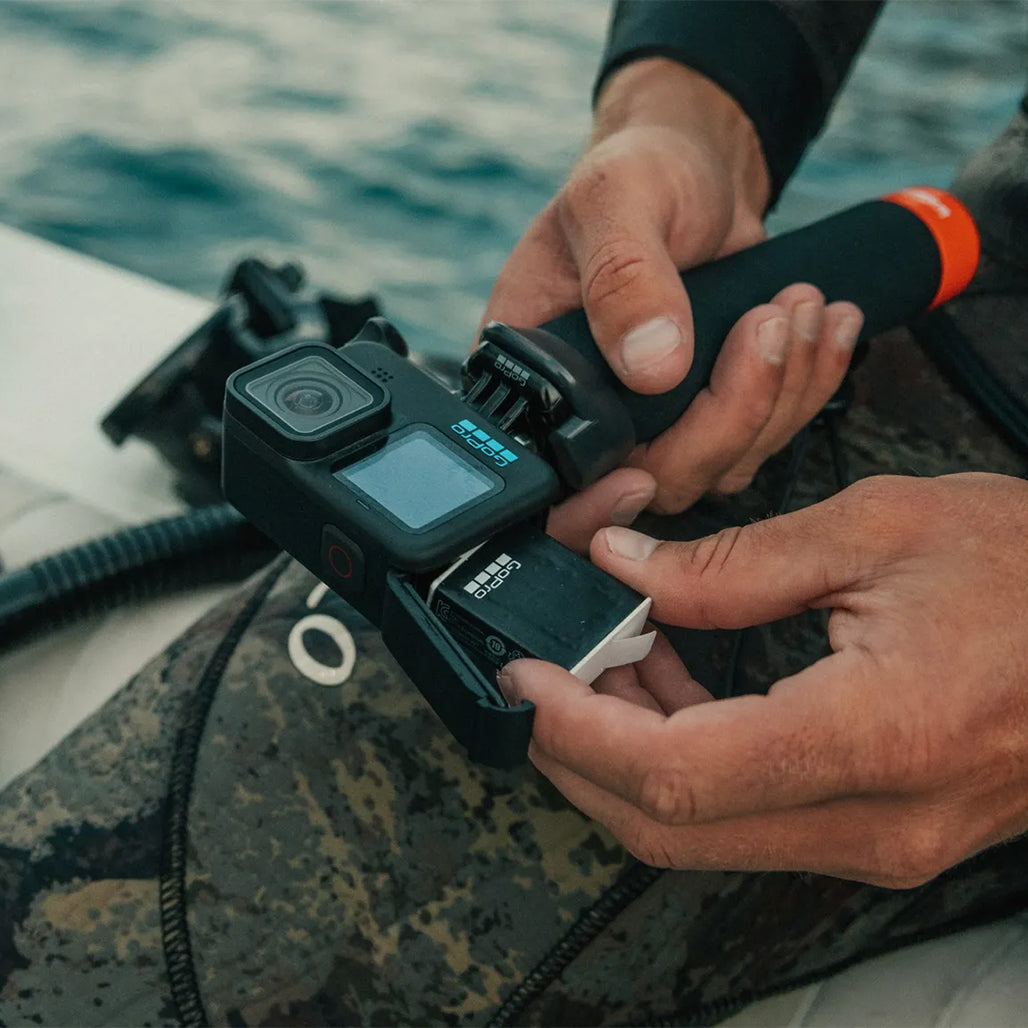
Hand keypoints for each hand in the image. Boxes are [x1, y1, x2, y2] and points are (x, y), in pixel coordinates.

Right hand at [482, 59, 863, 513]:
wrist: (694, 167)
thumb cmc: (639, 171)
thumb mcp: (617, 199)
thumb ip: (623, 275)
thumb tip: (651, 365)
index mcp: (538, 373)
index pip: (557, 472)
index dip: (596, 500)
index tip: (643, 476)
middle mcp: (593, 412)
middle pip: (659, 479)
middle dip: (730, 417)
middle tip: (772, 322)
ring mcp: (659, 422)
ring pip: (722, 468)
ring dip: (781, 395)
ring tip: (804, 305)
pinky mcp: (715, 413)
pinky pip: (766, 438)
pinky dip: (808, 387)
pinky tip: (828, 327)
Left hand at [499, 473, 1027, 886]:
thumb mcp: (878, 529)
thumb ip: (732, 562)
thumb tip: (625, 563)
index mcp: (875, 734)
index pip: (675, 772)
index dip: (577, 729)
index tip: (525, 678)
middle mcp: (875, 819)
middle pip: (669, 825)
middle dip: (580, 753)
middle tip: (546, 672)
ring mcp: (879, 841)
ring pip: (701, 830)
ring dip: (627, 757)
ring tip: (603, 661)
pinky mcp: (877, 831)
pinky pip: (747, 815)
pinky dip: (684, 761)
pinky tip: (668, 685)